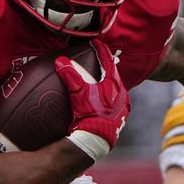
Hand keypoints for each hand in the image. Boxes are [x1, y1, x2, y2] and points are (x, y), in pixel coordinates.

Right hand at [55, 40, 129, 162]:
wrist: (96, 140)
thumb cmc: (89, 115)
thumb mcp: (78, 93)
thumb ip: (70, 76)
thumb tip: (60, 60)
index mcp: (114, 85)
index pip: (108, 62)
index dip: (101, 51)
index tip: (96, 43)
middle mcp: (122, 94)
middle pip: (114, 75)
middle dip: (107, 67)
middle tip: (100, 60)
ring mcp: (122, 107)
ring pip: (116, 89)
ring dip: (108, 83)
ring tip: (101, 80)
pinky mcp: (120, 119)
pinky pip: (116, 102)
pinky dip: (109, 97)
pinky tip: (103, 101)